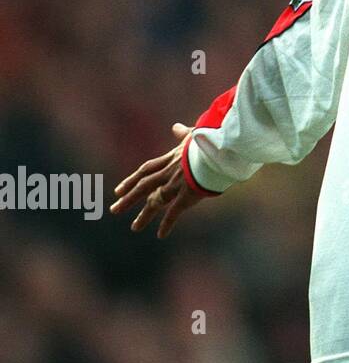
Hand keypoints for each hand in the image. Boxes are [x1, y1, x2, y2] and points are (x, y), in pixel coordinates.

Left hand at [110, 123, 206, 237]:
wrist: (220, 147)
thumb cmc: (211, 139)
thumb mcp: (195, 134)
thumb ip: (184, 134)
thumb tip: (175, 127)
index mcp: (172, 158)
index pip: (147, 169)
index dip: (132, 180)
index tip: (118, 190)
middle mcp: (170, 172)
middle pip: (144, 186)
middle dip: (129, 198)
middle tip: (115, 210)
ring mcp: (177, 183)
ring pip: (156, 201)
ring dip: (144, 215)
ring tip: (135, 228)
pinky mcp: (188, 194)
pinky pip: (174, 212)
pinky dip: (167, 224)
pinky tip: (161, 235)